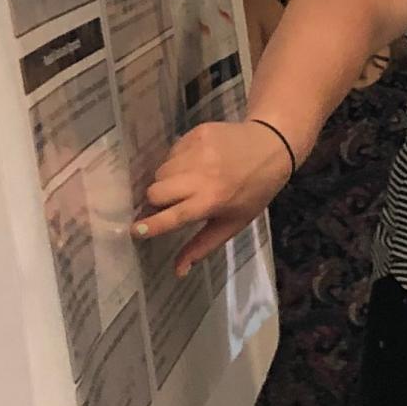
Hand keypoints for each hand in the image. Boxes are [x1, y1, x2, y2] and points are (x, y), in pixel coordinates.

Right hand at [135, 118, 291, 274]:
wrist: (272, 145)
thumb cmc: (253, 191)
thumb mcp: (233, 222)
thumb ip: (203, 246)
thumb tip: (178, 271)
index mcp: (212, 200)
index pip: (172, 216)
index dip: (150, 225)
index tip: (134, 231)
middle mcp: (201, 175)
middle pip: (155, 192)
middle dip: (156, 202)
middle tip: (169, 204)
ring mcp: (197, 151)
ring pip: (160, 172)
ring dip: (166, 181)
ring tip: (186, 183)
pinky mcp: (196, 134)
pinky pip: (170, 153)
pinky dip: (176, 162)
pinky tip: (195, 164)